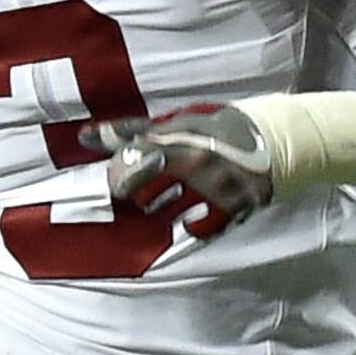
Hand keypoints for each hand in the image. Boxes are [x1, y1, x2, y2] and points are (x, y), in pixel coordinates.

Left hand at [89, 103, 275, 239]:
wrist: (270, 140)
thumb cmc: (213, 130)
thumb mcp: (176, 123)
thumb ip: (131, 132)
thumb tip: (85, 137)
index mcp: (179, 141)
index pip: (131, 167)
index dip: (120, 176)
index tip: (124, 178)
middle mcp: (196, 165)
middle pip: (144, 197)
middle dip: (141, 195)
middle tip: (150, 190)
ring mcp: (216, 189)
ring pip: (170, 216)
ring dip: (165, 211)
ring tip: (172, 200)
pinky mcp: (235, 208)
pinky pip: (200, 231)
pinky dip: (194, 226)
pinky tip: (194, 216)